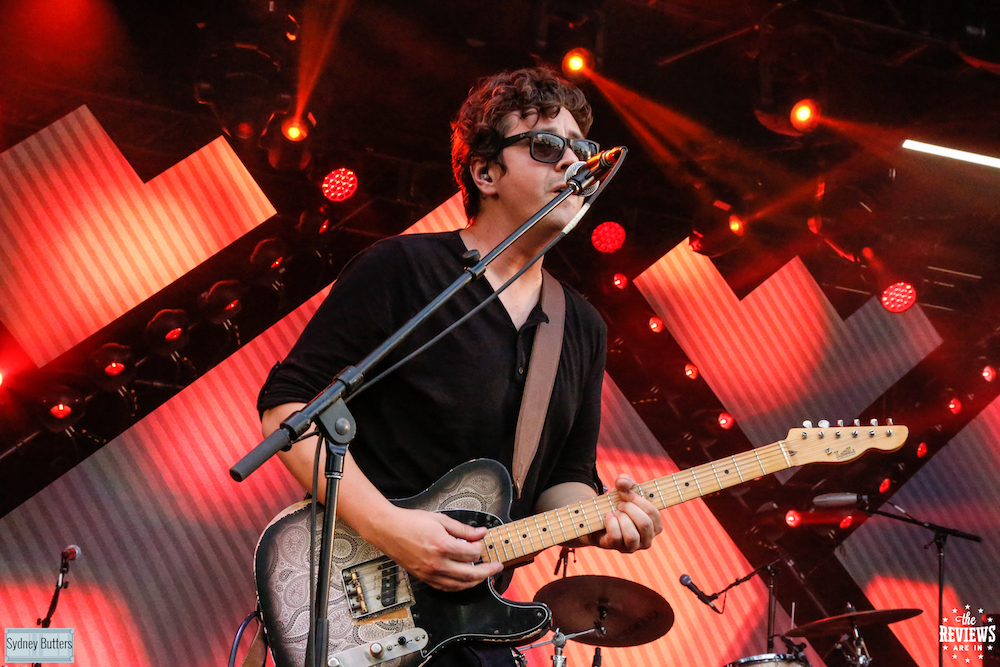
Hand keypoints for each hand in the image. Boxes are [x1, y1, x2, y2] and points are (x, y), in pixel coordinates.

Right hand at [372, 507, 503, 591]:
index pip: (471, 553)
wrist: (387, 529)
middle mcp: (437, 563)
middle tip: (497, 567)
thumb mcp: (440, 519)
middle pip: (470, 574)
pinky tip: (464, 581)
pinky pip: (446, 588)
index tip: (482, 543)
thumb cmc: (411, 522)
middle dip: (488, 571)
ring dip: (475, 582)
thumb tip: (480, 533)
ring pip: (459, 585)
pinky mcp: (423, 578)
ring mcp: (430, 573)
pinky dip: (458, 586)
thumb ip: (463, 529)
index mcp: (442, 545)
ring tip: (485, 575)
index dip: (480, 548)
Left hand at [593, 474, 662, 552]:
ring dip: (621, 518)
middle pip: (645, 524)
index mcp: (655, 526)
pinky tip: (608, 517)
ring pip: (632, 535)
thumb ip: (625, 481)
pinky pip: (616, 536)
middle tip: (619, 503)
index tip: (624, 493)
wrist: (597, 517)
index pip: (653, 513)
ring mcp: (632, 546)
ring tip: (615, 512)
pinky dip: (611, 523)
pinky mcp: (617, 547)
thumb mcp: (622, 490)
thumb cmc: (616, 504)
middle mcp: (647, 539)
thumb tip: (622, 483)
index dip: (637, 499)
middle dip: (629, 509)